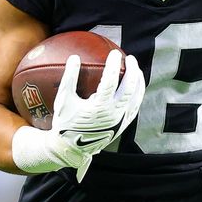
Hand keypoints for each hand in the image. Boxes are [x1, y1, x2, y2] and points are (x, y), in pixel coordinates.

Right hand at [52, 49, 144, 179]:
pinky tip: (135, 87)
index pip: (111, 81)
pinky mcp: (123, 125)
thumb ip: (69, 78)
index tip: (114, 53)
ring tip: (136, 69)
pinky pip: (135, 107)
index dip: (114, 65)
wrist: (71, 149)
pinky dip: (137, 95)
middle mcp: (114, 114)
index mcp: (99, 107)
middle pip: (129, 87)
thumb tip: (74, 57)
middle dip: (132, 70)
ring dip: (138, 81)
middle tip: (130, 58)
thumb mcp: (63, 100)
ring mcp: (121, 121)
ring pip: (136, 98)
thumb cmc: (65, 123)